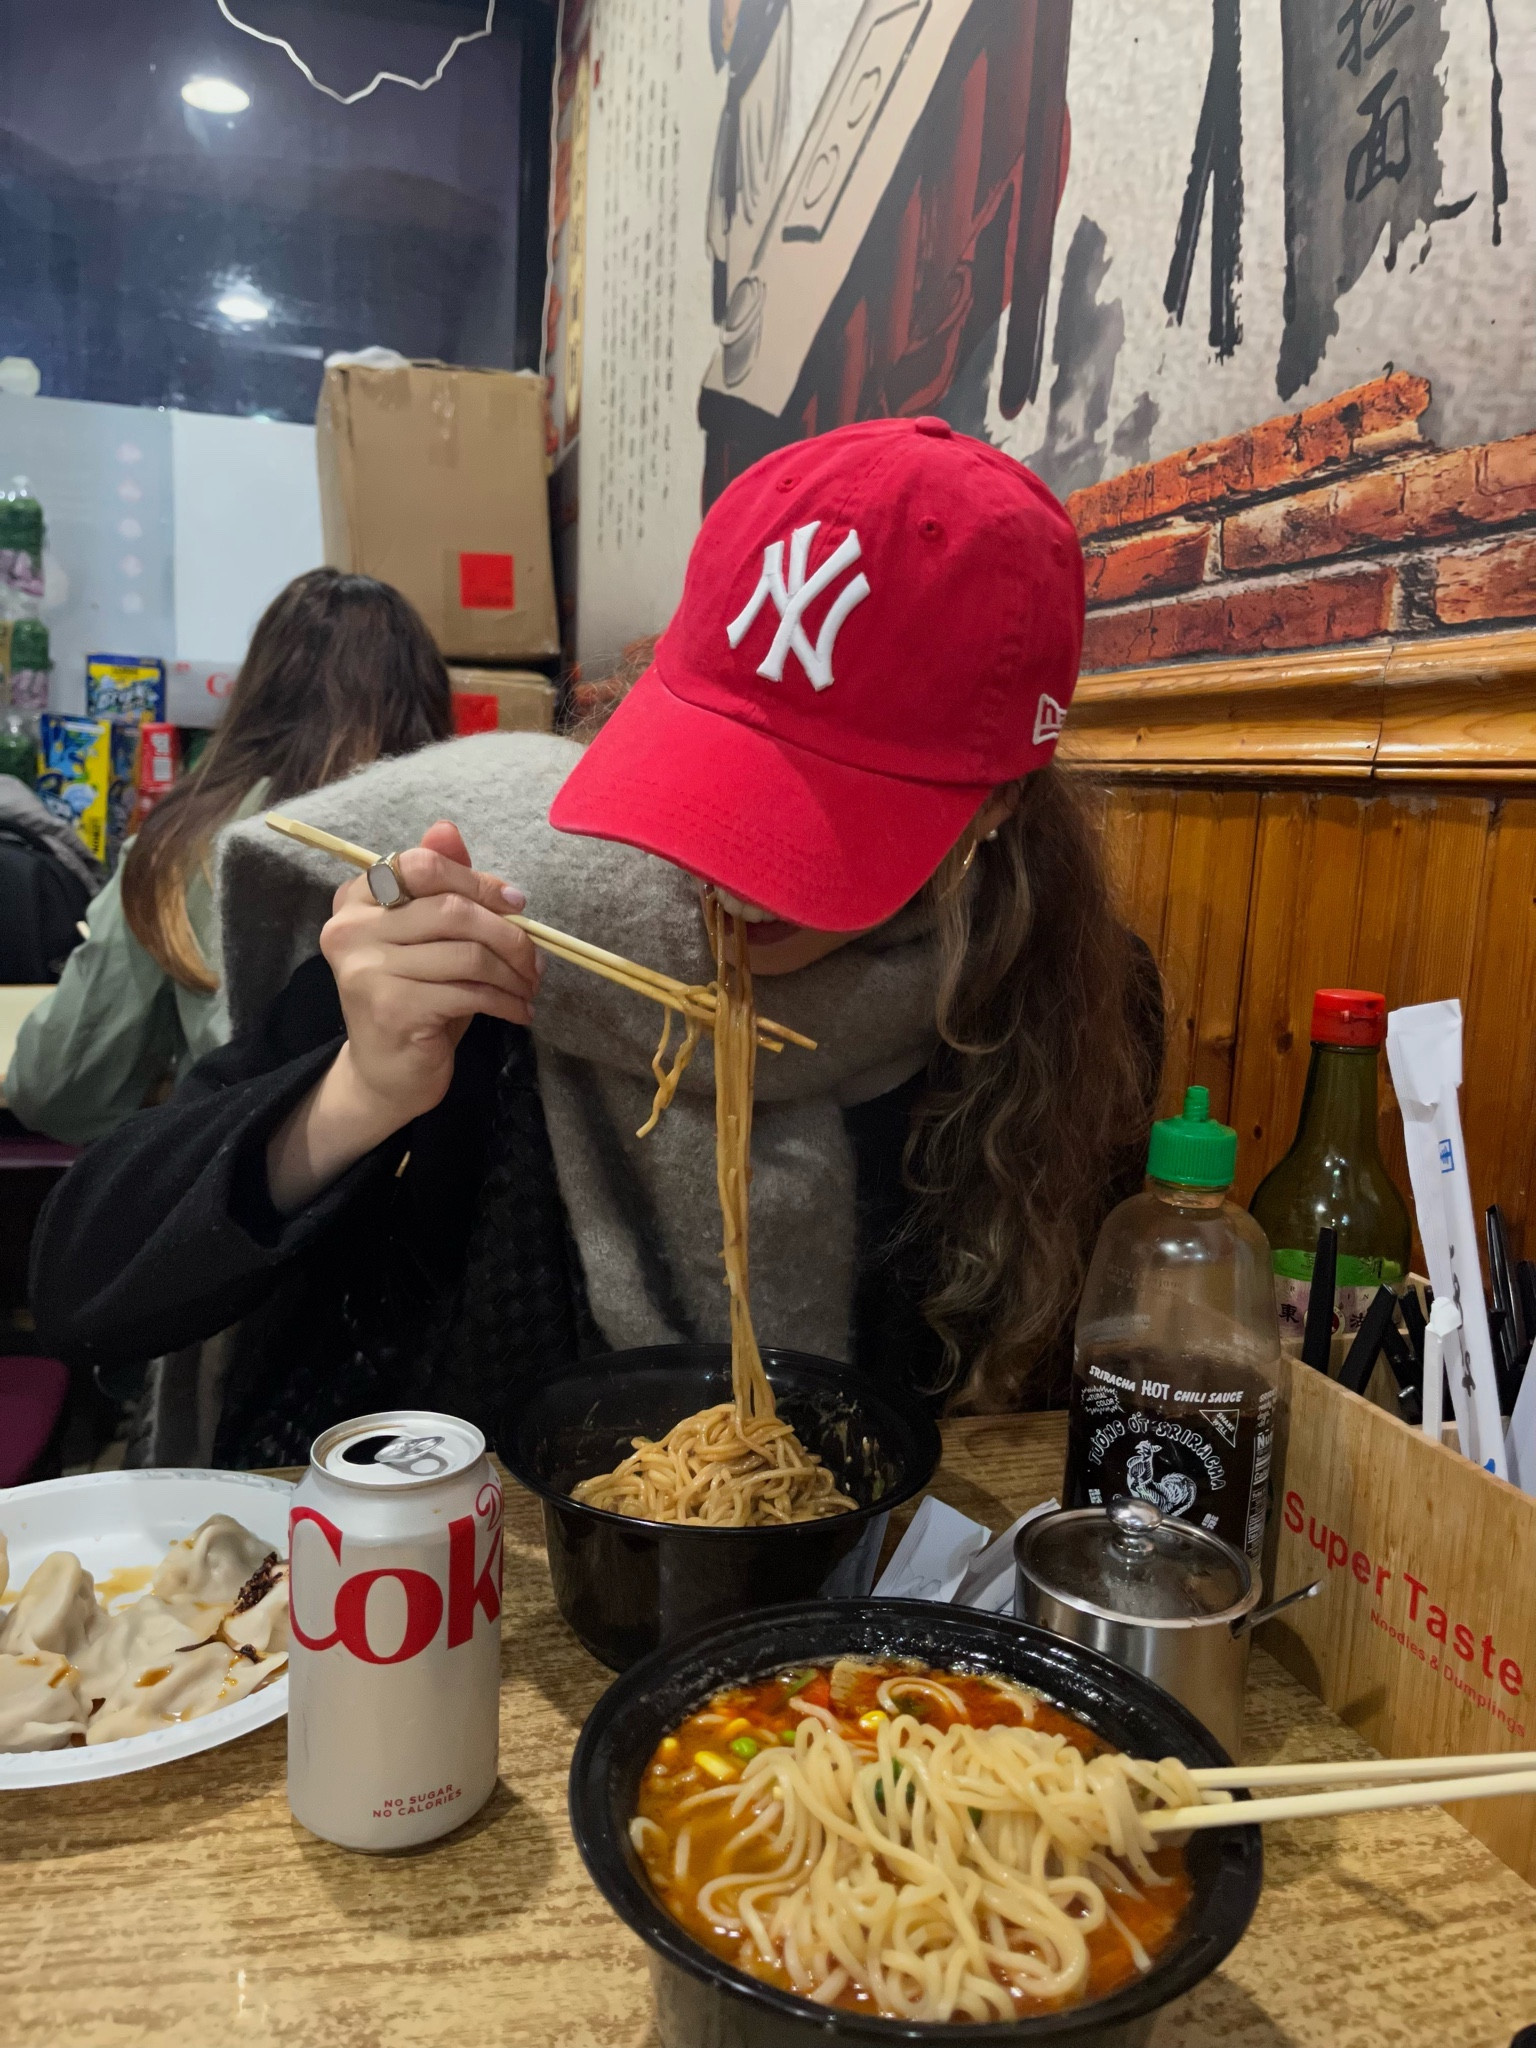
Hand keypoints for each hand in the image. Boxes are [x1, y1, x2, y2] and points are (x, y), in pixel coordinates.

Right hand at [266, 822, 539, 1211]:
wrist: (386, 1073)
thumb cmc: (414, 997)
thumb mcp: (428, 937)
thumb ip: (439, 885)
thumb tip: (446, 828)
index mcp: (355, 900)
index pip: (421, 866)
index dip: (477, 881)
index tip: (515, 904)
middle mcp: (350, 929)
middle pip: (451, 908)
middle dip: (507, 932)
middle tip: (534, 958)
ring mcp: (366, 970)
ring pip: (467, 953)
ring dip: (513, 973)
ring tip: (528, 987)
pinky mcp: (391, 1008)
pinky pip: (469, 992)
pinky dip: (505, 1001)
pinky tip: (517, 1011)